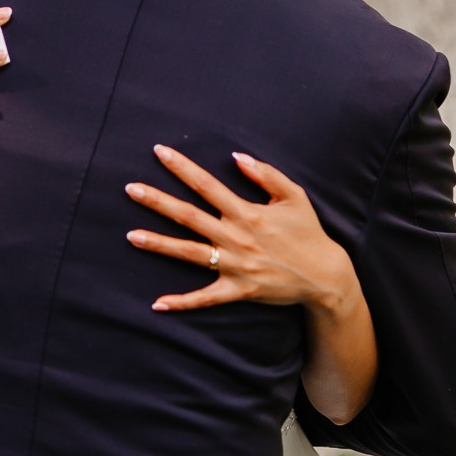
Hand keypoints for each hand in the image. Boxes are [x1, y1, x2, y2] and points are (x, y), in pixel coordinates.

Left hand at [125, 146, 356, 313]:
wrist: (325, 275)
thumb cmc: (308, 232)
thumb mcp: (294, 195)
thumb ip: (265, 174)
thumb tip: (236, 156)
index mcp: (247, 212)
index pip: (207, 184)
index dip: (182, 167)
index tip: (159, 152)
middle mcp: (237, 237)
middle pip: (189, 216)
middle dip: (158, 201)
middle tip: (130, 189)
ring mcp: (235, 265)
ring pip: (190, 253)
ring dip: (159, 244)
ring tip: (131, 236)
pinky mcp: (238, 290)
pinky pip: (205, 298)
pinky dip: (182, 302)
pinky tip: (157, 304)